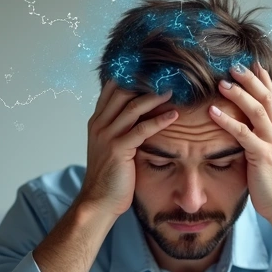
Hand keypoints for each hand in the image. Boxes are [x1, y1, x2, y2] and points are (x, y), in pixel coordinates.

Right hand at [76, 79, 178, 218]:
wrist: (98, 201)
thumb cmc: (109, 176)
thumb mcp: (110, 147)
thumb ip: (121, 129)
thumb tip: (142, 115)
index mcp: (97, 122)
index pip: (112, 90)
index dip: (130, 77)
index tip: (151, 71)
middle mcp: (99, 125)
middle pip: (122, 92)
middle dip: (144, 82)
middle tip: (166, 76)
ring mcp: (107, 136)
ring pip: (132, 107)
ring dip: (155, 97)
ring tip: (174, 90)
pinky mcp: (118, 149)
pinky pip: (142, 129)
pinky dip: (160, 120)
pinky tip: (175, 116)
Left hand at [208, 62, 271, 224]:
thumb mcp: (267, 156)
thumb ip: (258, 140)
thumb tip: (243, 131)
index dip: (263, 80)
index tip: (252, 63)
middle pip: (266, 97)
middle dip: (250, 79)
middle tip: (234, 65)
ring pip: (257, 110)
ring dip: (239, 94)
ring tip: (222, 83)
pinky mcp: (263, 155)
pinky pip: (243, 133)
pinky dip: (227, 121)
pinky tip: (212, 112)